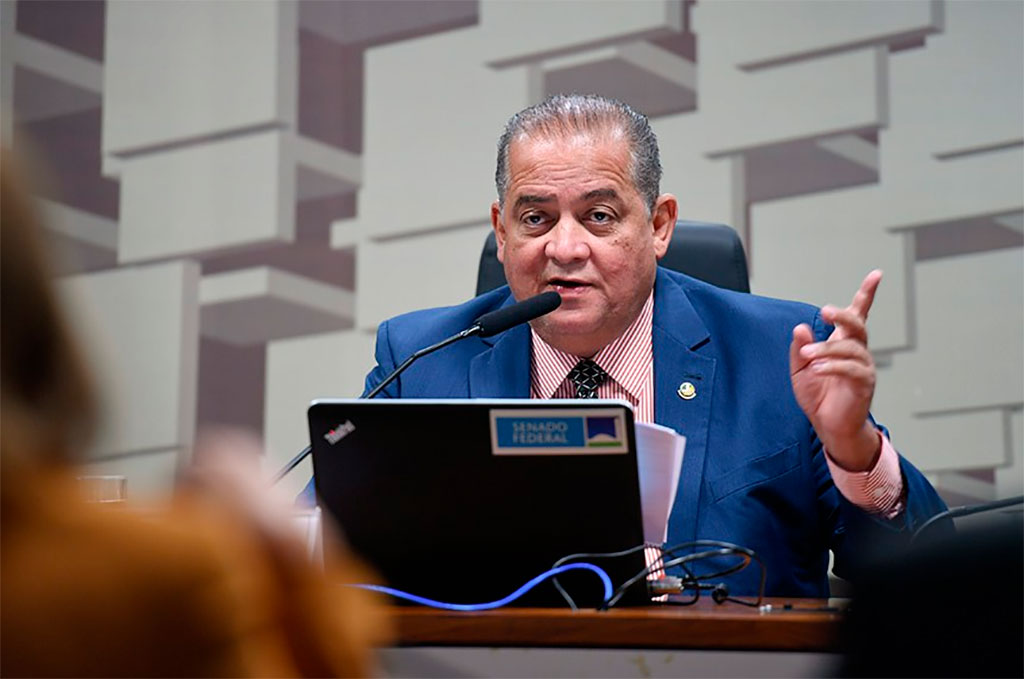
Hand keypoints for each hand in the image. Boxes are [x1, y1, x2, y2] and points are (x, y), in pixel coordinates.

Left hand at [790, 270, 882, 470]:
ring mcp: (863, 367)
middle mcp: (857, 351)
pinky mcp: (863, 384)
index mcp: (843, 343)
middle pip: (858, 325)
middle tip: (826, 311)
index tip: (876, 275)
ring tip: (808, 355)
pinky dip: (832, 366)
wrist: (829, 426)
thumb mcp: (800, 369)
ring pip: (850, 348)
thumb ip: (800, 348)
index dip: (866, 294)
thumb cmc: (818, 396)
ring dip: (826, 348)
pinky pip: (851, 369)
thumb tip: (800, 327)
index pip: (858, 314)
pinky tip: (816, 368)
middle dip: (844, 315)